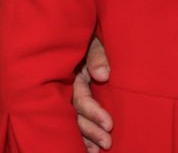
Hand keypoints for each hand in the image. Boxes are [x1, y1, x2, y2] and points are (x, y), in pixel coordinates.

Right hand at [74, 37, 112, 151]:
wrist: (81, 37)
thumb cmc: (89, 40)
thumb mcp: (93, 43)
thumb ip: (98, 56)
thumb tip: (104, 76)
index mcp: (72, 77)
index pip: (81, 99)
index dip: (94, 112)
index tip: (110, 124)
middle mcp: (67, 90)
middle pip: (76, 115)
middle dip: (91, 131)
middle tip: (107, 143)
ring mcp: (69, 97)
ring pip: (73, 122)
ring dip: (85, 137)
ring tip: (98, 151)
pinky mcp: (74, 103)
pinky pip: (74, 122)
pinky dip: (81, 137)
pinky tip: (89, 149)